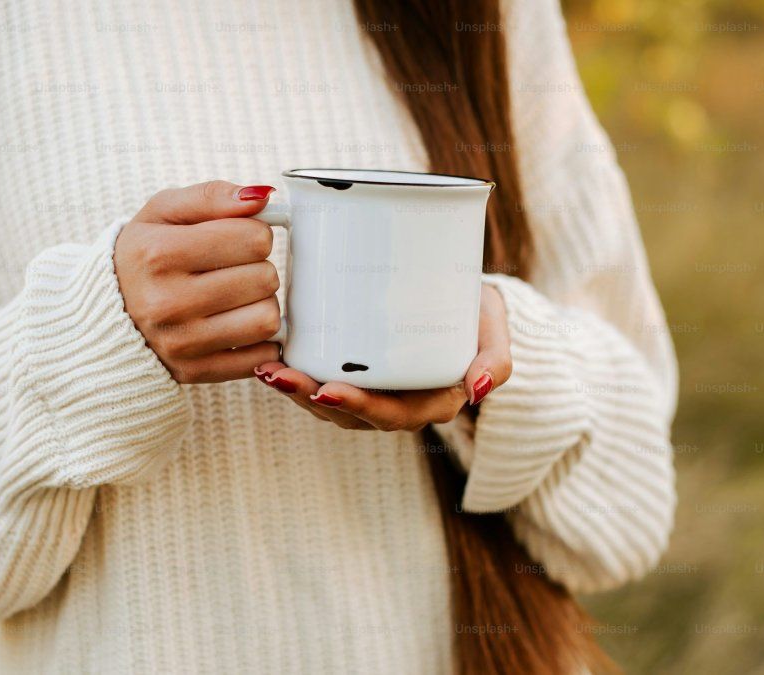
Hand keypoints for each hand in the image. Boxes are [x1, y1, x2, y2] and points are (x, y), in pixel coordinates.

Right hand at [115, 181, 282, 383]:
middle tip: (233, 270)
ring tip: (235, 298)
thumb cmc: (144, 255)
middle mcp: (167, 302)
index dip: (254, 234)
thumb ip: (212, 196)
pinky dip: (260, 341)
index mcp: (159, 254)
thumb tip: (262, 197)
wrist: (103, 312)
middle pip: (265, 279)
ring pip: (267, 320)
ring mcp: (180, 343)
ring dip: (260, 305)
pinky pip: (261, 358)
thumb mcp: (163, 212)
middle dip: (257, 269)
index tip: (236, 240)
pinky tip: (237, 325)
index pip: (254, 238)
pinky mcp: (194, 372)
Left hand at [255, 284, 511, 430]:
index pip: (391, 415)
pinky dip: (296, 373)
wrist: (464, 298)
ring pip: (328, 403)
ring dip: (295, 389)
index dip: (357, 406)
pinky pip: (321, 381)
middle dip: (309, 397)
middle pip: (349, 414)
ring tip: (266, 367)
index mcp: (431, 402)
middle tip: (279, 375)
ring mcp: (373, 391)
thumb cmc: (478, 313)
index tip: (326, 388)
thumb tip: (478, 389)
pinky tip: (270, 357)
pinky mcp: (353, 372)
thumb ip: (496, 359)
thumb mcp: (495, 328)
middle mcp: (398, 404)